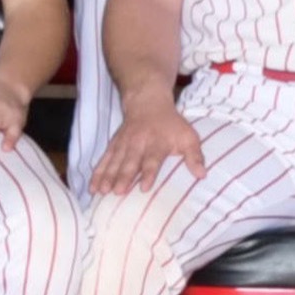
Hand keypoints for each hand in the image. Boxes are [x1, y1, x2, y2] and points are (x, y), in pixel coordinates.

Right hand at [91, 97, 209, 194]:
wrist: (147, 102)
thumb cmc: (171, 124)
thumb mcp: (188, 137)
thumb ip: (195, 157)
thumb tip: (202, 176)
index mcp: (157, 144)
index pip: (152, 160)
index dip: (148, 173)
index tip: (143, 187)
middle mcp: (138, 144)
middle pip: (130, 162)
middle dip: (123, 177)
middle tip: (117, 192)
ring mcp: (124, 145)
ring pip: (114, 162)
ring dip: (107, 177)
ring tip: (101, 192)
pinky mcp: (114, 145)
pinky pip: (104, 159)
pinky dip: (97, 173)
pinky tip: (92, 187)